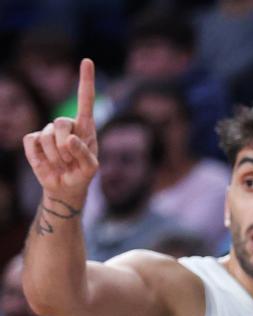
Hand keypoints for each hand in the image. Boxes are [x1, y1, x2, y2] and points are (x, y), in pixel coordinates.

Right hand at [22, 59, 95, 213]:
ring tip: (62, 165)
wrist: (64, 188)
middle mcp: (67, 125)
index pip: (86, 101)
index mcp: (85, 128)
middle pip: (61, 123)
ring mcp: (48, 131)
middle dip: (66, 146)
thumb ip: (84, 154)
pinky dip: (40, 157)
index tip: (87, 61)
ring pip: (47, 136)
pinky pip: (33, 143)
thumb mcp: (90, 169)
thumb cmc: (81, 175)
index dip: (86, 81)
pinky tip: (47, 164)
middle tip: (70, 161)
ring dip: (56, 156)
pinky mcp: (33, 141)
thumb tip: (70, 139)